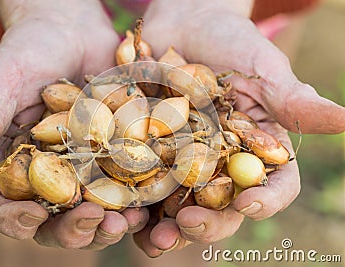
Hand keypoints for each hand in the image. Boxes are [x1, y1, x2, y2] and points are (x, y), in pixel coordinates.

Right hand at [0, 0, 148, 248]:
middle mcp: (44, 174)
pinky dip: (133, 202)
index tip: (33, 217)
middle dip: (70, 230)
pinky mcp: (110, 158)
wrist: (75, 32)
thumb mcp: (7, 77)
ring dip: (106, 225)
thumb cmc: (32, 49)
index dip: (9, 220)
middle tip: (92, 222)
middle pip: (49, 220)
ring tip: (125, 221)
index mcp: (8, 162)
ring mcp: (80, 170)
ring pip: (89, 213)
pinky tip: (147, 204)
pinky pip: (121, 189)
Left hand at [133, 0, 344, 256]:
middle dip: (208, 223)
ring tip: (154, 239)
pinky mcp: (149, 154)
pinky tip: (123, 214)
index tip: (251, 204)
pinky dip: (134, 205)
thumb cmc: (229, 41)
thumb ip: (291, 97)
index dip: (268, 200)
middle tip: (188, 227)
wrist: (182, 24)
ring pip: (181, 208)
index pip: (275, 184)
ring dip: (168, 229)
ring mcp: (183, 162)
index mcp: (257, 149)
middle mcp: (222, 164)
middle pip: (222, 207)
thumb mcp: (261, 66)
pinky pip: (143, 186)